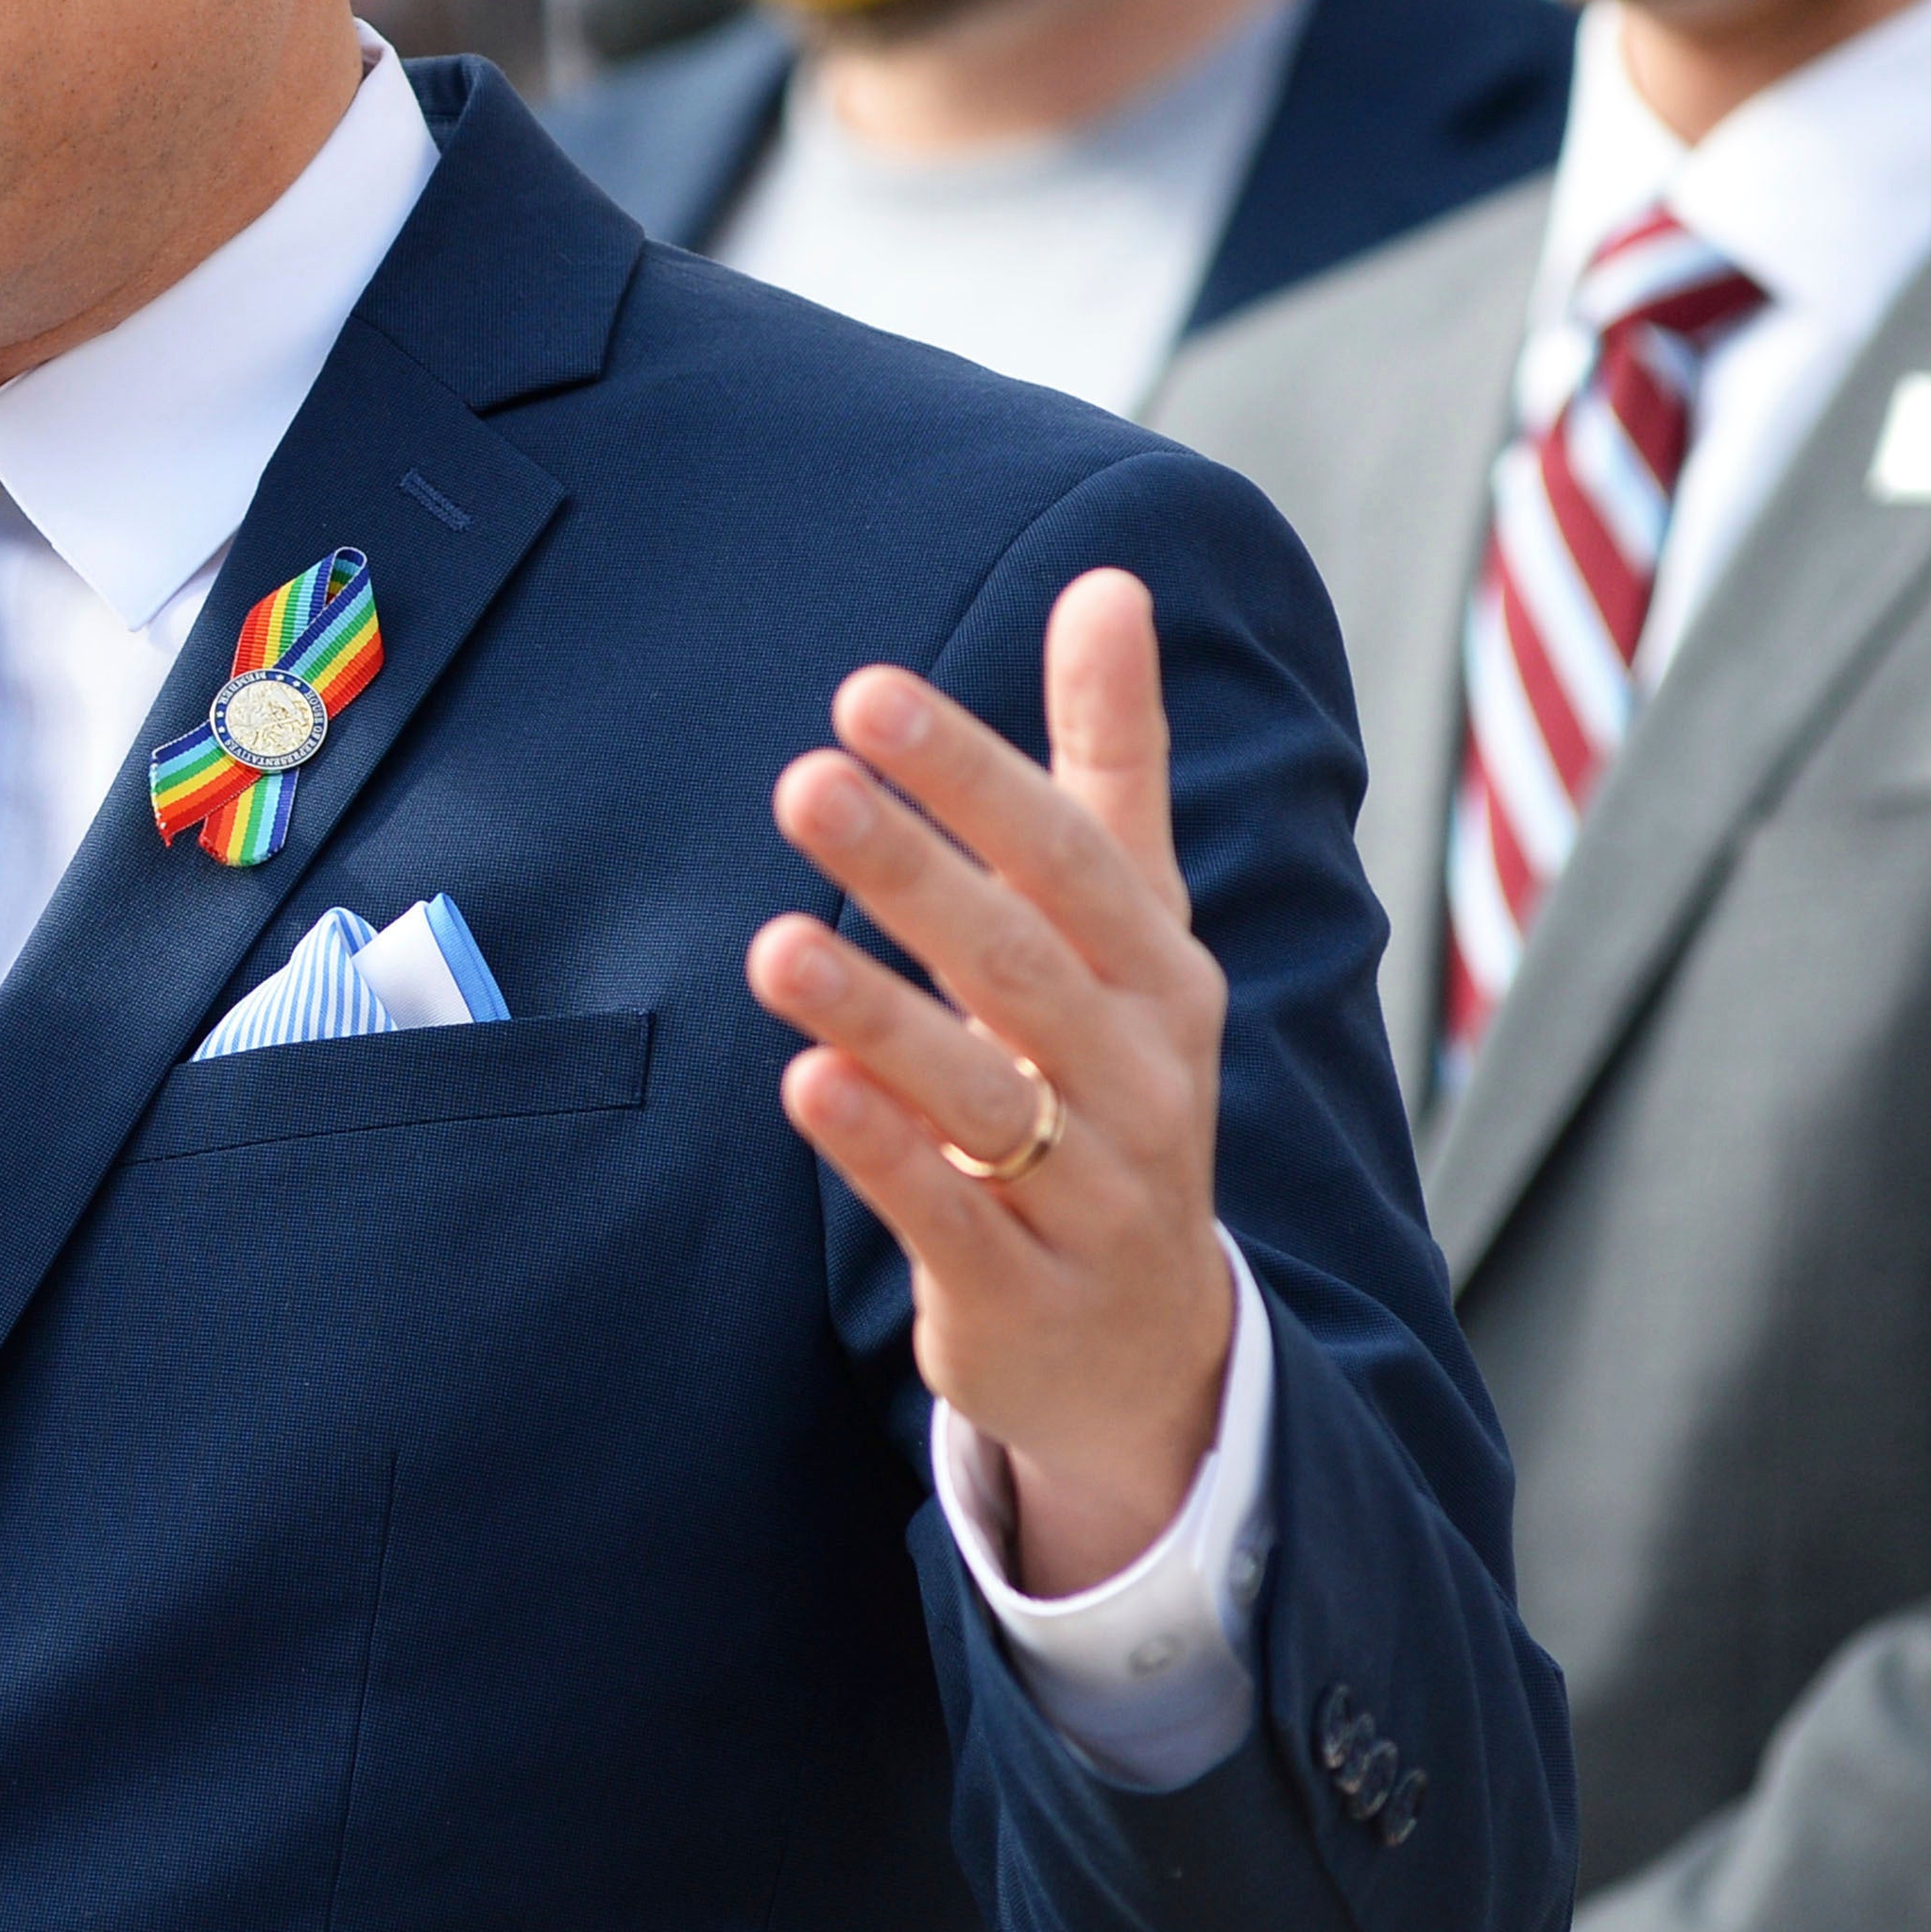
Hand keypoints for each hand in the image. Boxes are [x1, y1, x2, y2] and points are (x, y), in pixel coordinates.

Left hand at [749, 570, 1233, 1595]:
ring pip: (982, 1092)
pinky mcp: (1022, 1291)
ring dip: (879, 1016)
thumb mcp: (1133, 928)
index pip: (1068, 854)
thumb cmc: (1115, 1085)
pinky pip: (950, 1213)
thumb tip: (1109, 580)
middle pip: (1020, 962)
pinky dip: (883, 1153)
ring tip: (771, 947)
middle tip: (804, 783)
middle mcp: (1137, 1075)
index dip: (973, 775)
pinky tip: (805, 1089)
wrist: (1156, 1350)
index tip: (870, 693)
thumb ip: (1110, 759)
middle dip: (914, 873)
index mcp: (1159, 973)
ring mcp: (1088, 1189)